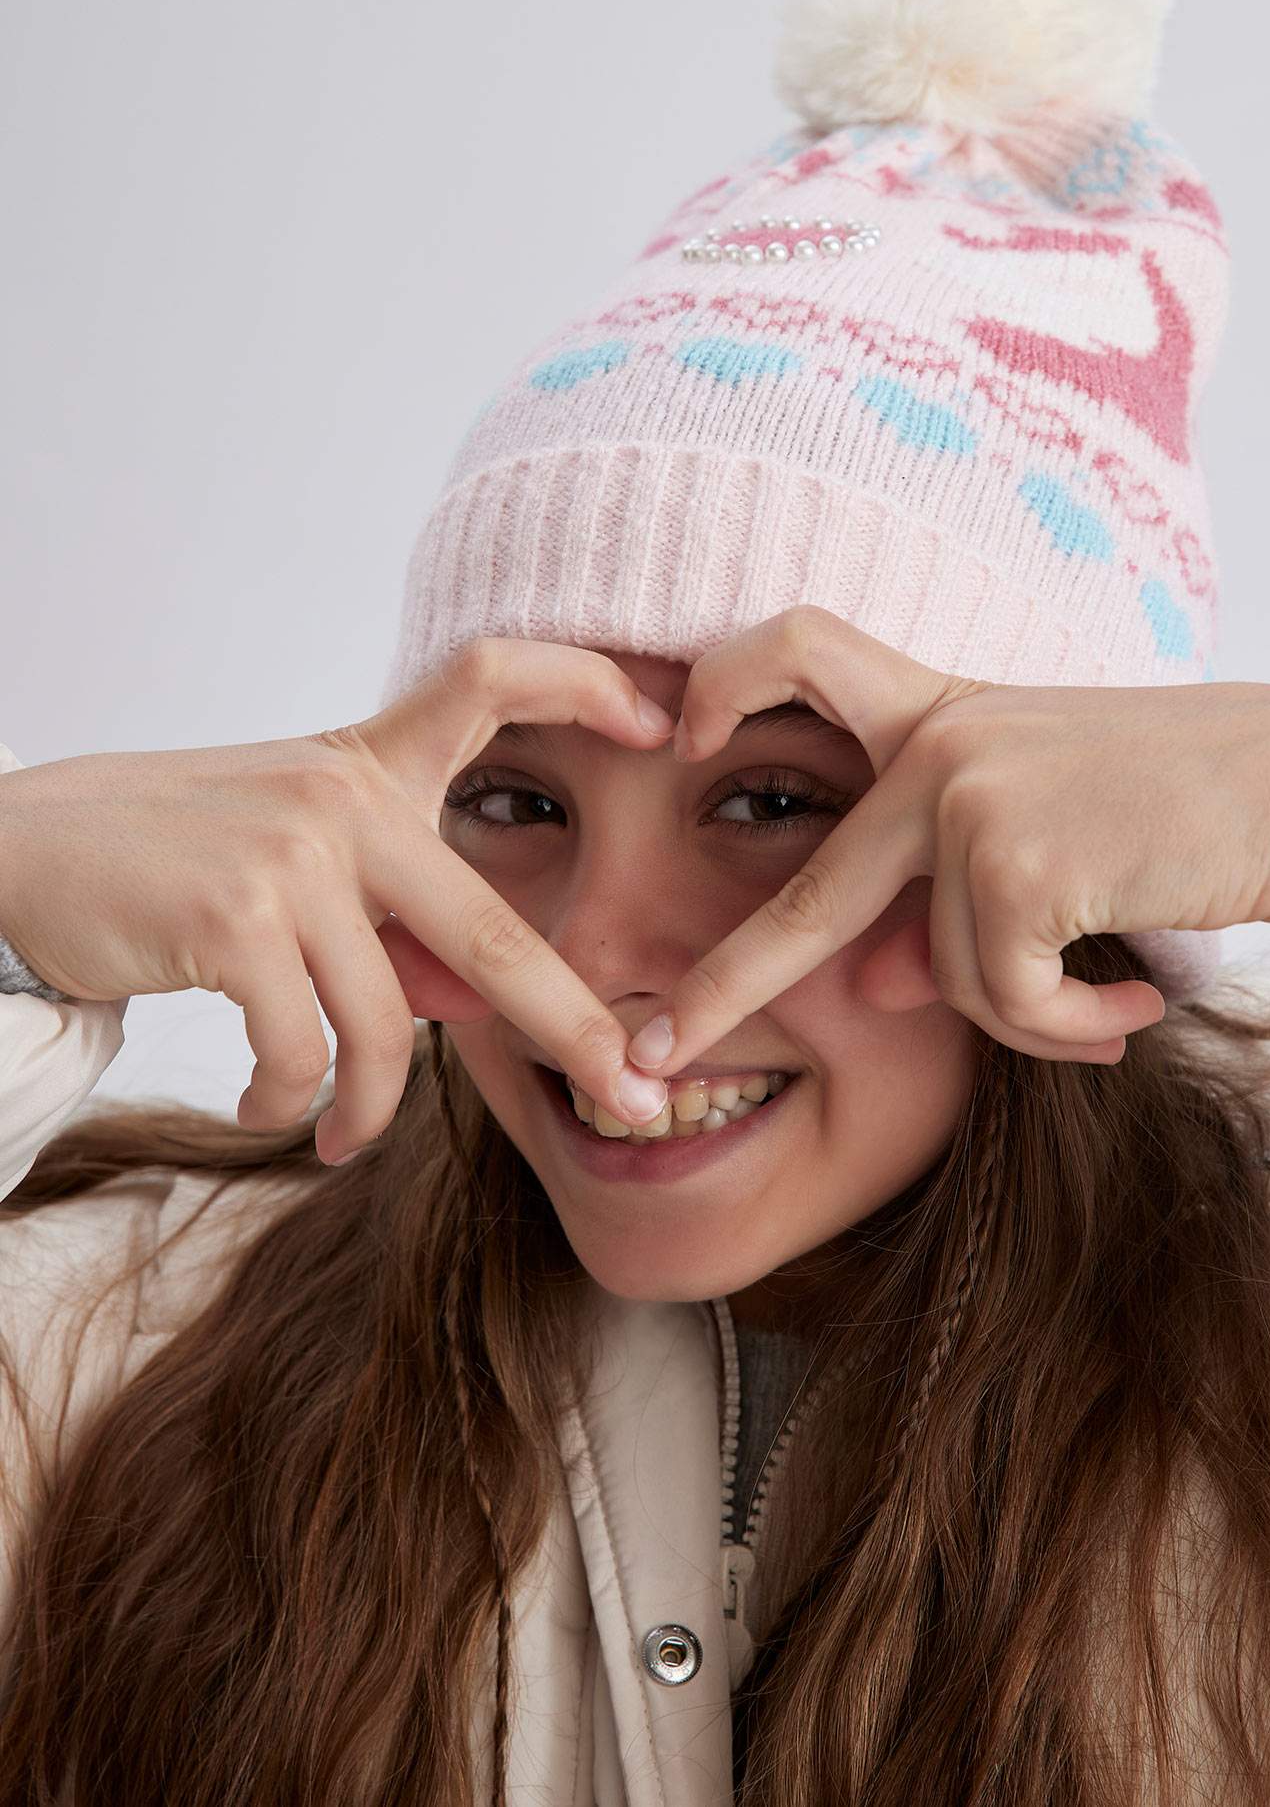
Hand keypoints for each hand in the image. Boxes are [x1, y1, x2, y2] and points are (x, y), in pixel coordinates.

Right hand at [0, 640, 679, 1160]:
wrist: (25, 854)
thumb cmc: (173, 862)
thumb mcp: (295, 857)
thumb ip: (389, 912)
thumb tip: (477, 1007)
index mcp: (368, 763)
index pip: (490, 677)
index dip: (582, 681)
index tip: (661, 719)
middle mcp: (345, 799)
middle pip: (492, 930)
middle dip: (575, 1027)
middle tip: (637, 1095)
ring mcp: (294, 855)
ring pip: (387, 1024)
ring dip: (371, 1109)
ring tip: (338, 1136)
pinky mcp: (235, 919)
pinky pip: (304, 1053)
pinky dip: (291, 1103)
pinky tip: (269, 1109)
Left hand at [621, 607, 1269, 1076]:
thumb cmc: (1189, 804)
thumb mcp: (1052, 841)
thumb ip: (950, 900)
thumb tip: (874, 988)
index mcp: (940, 711)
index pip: (801, 651)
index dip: (729, 684)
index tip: (686, 743)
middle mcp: (938, 746)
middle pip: (810, 892)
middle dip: (731, 984)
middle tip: (658, 1048)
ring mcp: (970, 799)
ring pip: (946, 979)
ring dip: (1030, 1012)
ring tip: (1108, 991)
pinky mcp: (1015, 861)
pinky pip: (1005, 1004)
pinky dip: (1066, 1028)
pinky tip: (1128, 1006)